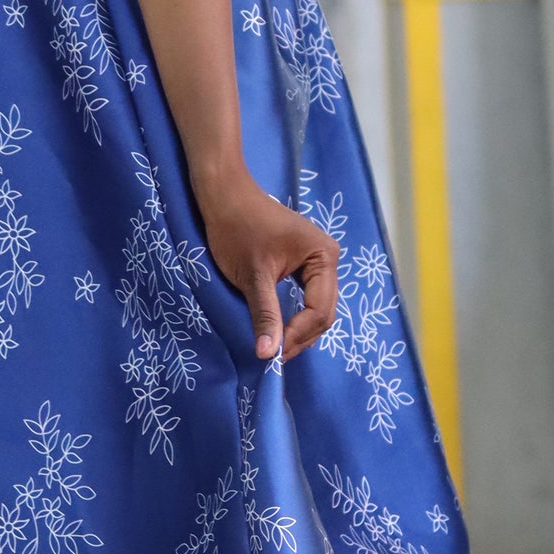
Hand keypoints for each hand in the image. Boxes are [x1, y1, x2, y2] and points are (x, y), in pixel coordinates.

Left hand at [195, 171, 339, 362]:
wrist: (224, 196)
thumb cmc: (236, 229)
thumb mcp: (252, 277)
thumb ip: (265, 315)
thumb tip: (268, 355)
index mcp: (323, 256)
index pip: (319, 309)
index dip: (298, 335)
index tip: (274, 355)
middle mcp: (328, 257)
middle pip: (323, 311)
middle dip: (301, 336)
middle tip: (274, 357)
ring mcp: (318, 259)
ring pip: (317, 306)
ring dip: (300, 329)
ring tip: (276, 347)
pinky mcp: (305, 261)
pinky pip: (308, 296)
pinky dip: (296, 315)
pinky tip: (281, 328)